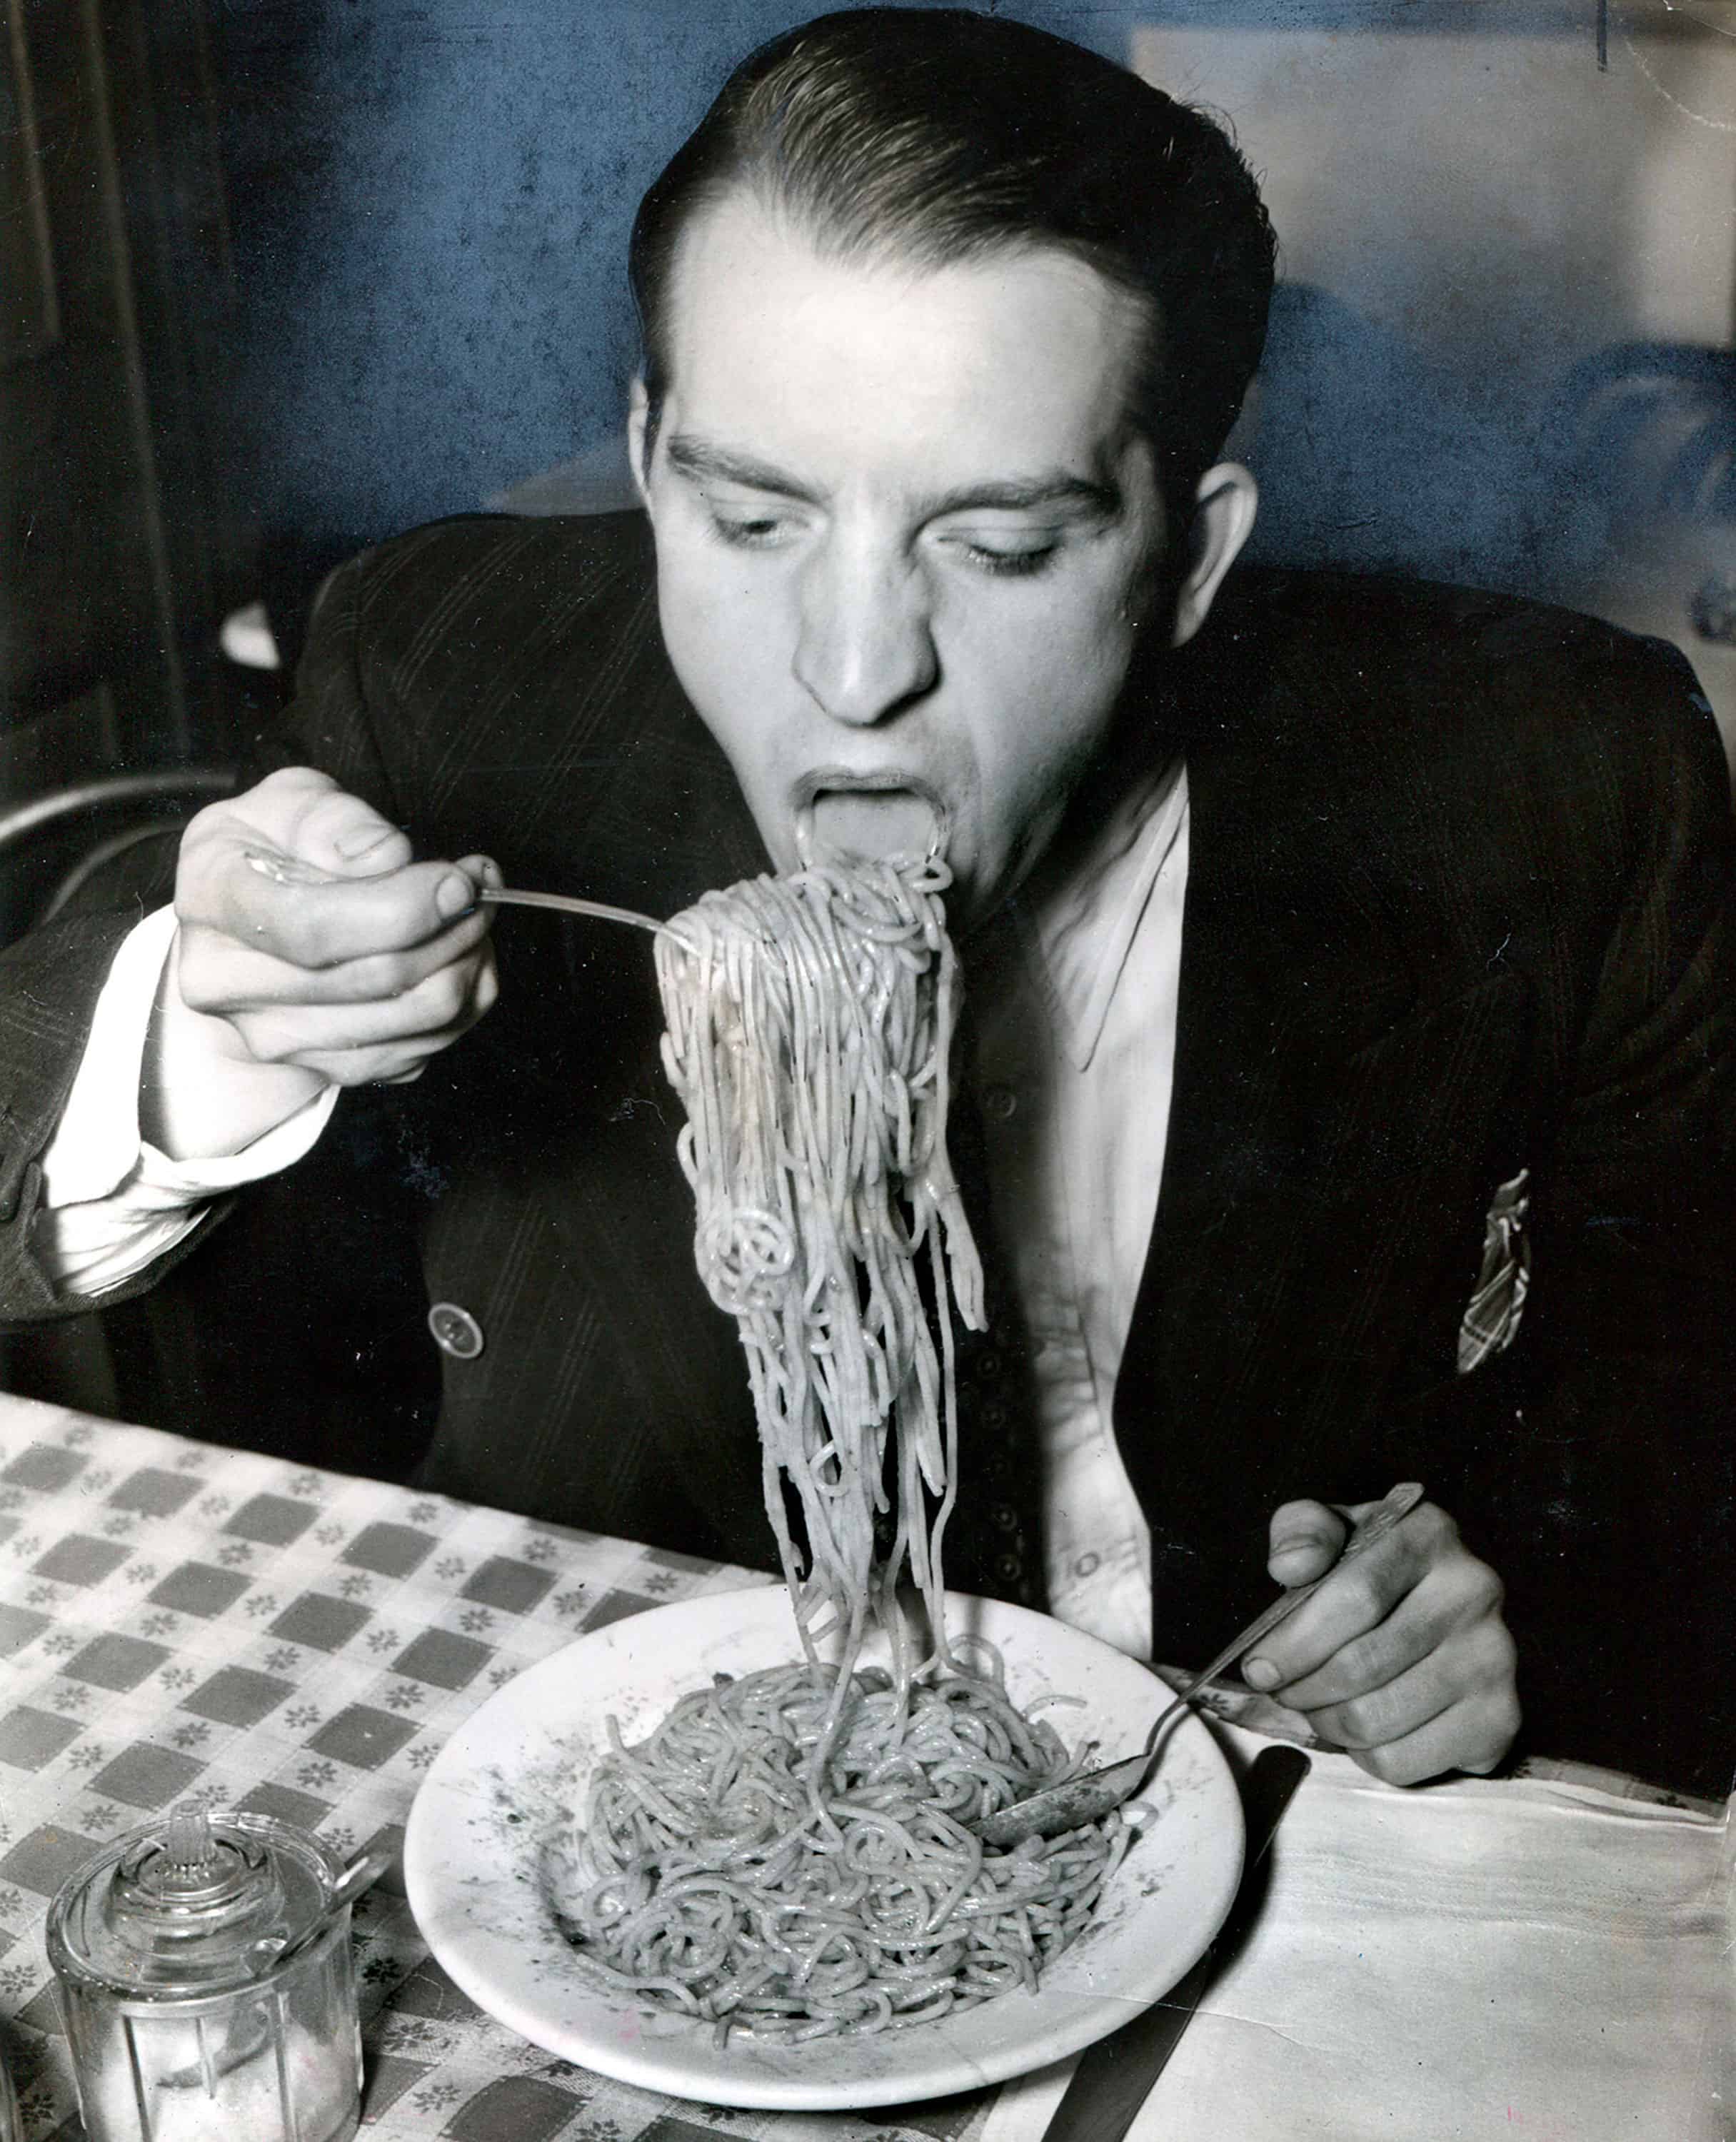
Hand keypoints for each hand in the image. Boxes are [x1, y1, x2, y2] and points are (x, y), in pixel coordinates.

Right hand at [145, 767, 499, 1156]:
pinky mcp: (330, 1068)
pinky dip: (464, 998)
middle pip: (375, 980)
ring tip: (472, 915)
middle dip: (452, 929)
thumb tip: (390, 858)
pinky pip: (428, 1046)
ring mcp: (278, 1041)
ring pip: (415, 1020)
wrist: (246, 914)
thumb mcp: (291, 802)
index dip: (402, 908)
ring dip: (467, 962)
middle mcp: (231, 989)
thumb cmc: (273, 846)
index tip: (457, 881)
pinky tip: (458, 955)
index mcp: (213, 905)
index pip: (313, 929)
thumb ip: (337, 822)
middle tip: (478, 887)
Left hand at [1242, 1495, 1519, 1784]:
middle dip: (1303, 1688)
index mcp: (1428, 1534)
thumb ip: (1302, 1533)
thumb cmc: (1366, 1572)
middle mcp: (1473, 1590)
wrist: (1433, 1615)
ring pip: (1377, 1720)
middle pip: (1362, 1664)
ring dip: (1328, 1723)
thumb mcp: (1330, 1532)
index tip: (1259, 1668)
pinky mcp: (1500, 1719)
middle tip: (1283, 1690)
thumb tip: (1290, 1566)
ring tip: (1318, 1706)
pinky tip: (1364, 1728)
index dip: (1296, 1641)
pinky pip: (1405, 1762)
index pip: (1354, 1597)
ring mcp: (1494, 1657)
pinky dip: (1365, 1756)